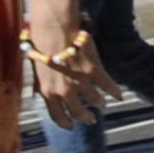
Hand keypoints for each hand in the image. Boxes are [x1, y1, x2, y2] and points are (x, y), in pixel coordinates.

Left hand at [26, 15, 122, 130]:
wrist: (53, 26)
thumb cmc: (40, 43)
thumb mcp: (34, 69)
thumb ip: (39, 85)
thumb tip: (38, 95)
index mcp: (47, 91)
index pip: (57, 116)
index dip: (65, 123)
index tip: (71, 126)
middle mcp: (64, 91)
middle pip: (77, 111)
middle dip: (85, 117)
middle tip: (90, 119)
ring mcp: (80, 82)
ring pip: (93, 100)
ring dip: (99, 103)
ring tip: (102, 104)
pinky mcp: (94, 70)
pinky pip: (107, 85)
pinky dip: (114, 91)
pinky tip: (119, 94)